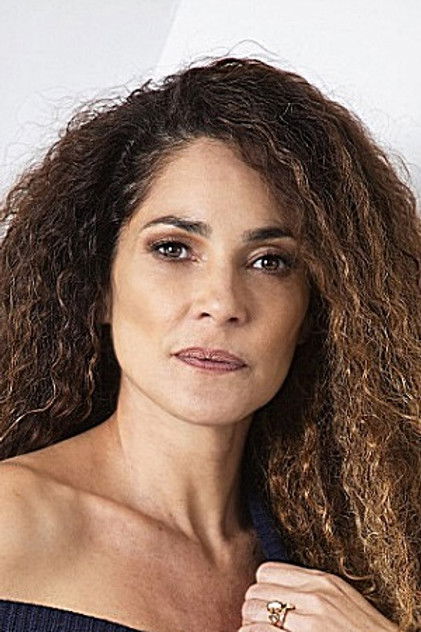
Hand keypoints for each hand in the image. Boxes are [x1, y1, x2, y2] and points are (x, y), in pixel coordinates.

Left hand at [239, 561, 397, 630]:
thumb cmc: (365, 631)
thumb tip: (281, 590)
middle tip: (258, 623)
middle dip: (252, 609)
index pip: (266, 571)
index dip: (261, 589)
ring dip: (250, 624)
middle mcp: (314, 596)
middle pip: (256, 592)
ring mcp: (310, 621)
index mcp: (321, 580)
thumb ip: (313, 589)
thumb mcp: (341, 598)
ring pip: (253, 613)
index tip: (265, 603)